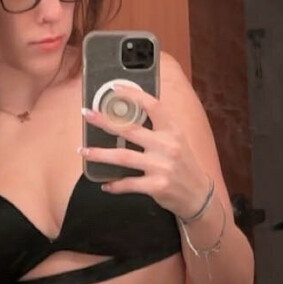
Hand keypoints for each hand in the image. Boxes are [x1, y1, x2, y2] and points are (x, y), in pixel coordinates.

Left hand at [81, 84, 210, 219]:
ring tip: (83, 151)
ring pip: (123, 157)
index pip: (153, 105)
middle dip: (105, 121)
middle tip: (87, 114)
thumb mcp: (177, 140)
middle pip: (130, 130)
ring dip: (100, 154)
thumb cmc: (184, 164)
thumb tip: (128, 114)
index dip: (133, 95)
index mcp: (173, 130)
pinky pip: (128, 184)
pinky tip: (105, 184)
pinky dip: (115, 184)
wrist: (199, 195)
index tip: (114, 88)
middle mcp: (168, 146)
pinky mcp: (156, 186)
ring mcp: (162, 166)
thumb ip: (158, 128)